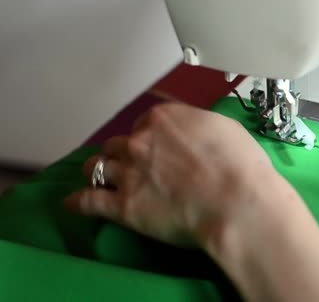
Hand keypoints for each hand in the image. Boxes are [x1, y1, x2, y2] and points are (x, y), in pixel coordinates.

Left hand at [66, 102, 282, 248]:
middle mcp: (139, 140)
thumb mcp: (224, 128)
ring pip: (97, 167)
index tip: (155, 146)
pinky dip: (79, 201)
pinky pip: (89, 201)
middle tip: (131, 165)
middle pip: (118, 144)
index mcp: (164, 117)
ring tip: (99, 178)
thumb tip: (194, 134)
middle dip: (123, 152)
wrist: (235, 201)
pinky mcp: (122, 205)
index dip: (149, 135)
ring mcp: (128, 172)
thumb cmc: (240, 164)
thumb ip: (197, 126)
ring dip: (98, 171)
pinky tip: (74, 203)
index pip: (144, 122)